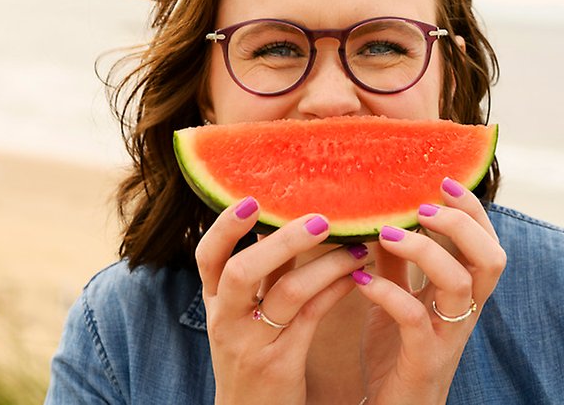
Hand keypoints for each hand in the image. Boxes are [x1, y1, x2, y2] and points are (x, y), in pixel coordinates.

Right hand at [195, 197, 369, 404]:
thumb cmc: (251, 357)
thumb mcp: (242, 317)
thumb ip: (260, 275)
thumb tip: (281, 221)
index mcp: (215, 304)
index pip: (207, 257)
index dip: (225, 226)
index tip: (251, 199)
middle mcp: (227, 321)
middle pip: (242, 270)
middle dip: (283, 240)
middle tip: (321, 219)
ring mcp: (252, 344)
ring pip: (288, 291)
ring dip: (327, 263)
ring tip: (356, 245)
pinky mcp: (281, 364)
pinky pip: (312, 316)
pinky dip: (335, 289)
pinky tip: (356, 275)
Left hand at [352, 178, 505, 404]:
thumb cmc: (396, 350)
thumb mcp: (398, 295)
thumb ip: (396, 259)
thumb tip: (383, 212)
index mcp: (462, 292)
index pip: (487, 242)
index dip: (473, 210)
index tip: (444, 180)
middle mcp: (464, 311)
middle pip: (491, 258)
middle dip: (462, 223)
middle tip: (424, 206)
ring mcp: (448, 336)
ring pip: (459, 283)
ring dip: (424, 250)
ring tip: (386, 232)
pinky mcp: (423, 359)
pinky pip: (414, 319)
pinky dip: (388, 292)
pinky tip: (360, 281)